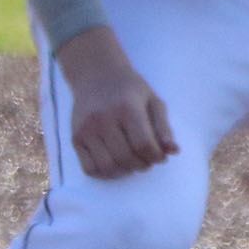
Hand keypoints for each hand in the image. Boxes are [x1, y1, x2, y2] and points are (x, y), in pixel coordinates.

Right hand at [55, 26, 179, 178]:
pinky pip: (90, 169)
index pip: (144, 144)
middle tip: (147, 160)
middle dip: (142, 165)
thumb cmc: (129, 88)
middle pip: (126, 158)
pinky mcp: (75, 139)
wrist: (96, 75)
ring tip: (132, 162)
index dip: (156, 156)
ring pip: (108, 167)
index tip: (160, 156)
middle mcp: (103, 119)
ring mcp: (86, 130)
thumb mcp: (153, 100)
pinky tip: (115, 163)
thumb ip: (163, 127)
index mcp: (127, 108)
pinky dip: (105, 173)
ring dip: (125, 171)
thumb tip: (173, 151)